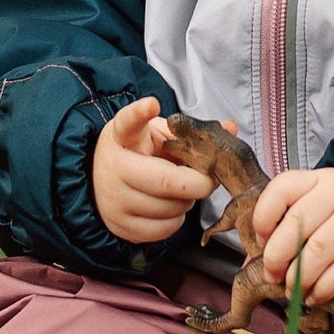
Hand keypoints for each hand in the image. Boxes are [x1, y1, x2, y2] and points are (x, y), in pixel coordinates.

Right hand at [92, 97, 230, 243]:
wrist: (103, 182)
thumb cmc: (139, 154)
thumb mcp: (158, 135)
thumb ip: (190, 132)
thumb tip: (230, 128)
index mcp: (122, 137)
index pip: (128, 122)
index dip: (139, 113)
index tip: (152, 104)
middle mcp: (113, 169)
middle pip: (167, 181)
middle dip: (198, 182)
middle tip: (206, 177)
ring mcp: (114, 201)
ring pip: (171, 208)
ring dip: (187, 201)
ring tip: (178, 190)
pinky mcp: (121, 227)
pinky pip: (165, 229)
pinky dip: (176, 219)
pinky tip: (168, 206)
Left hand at [252, 168, 333, 306]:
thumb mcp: (312, 206)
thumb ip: (281, 229)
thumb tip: (249, 267)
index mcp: (315, 179)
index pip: (281, 190)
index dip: (263, 218)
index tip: (259, 242)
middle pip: (297, 224)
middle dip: (277, 256)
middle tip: (272, 275)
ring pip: (319, 249)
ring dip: (299, 276)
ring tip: (291, 290)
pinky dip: (324, 288)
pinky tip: (313, 296)